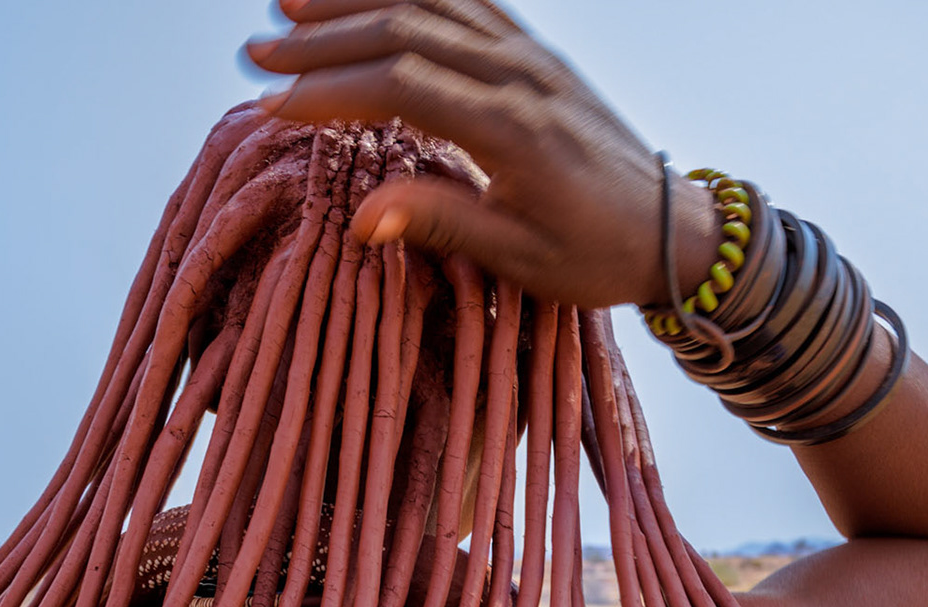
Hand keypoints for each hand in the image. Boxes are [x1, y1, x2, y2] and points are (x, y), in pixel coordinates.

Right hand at [246, 0, 719, 308]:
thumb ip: (443, 225)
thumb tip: (362, 217)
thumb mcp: (521, 260)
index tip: (273, 104)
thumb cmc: (595, 256)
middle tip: (256, 54)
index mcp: (514, 131)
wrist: (671, 228)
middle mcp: (521, 76)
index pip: (405, 86)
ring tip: (287, 2)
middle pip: (407, 30)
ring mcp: (530, 54)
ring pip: (432, 1)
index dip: (333, 89)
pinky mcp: (534, 50)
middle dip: (325, 39)